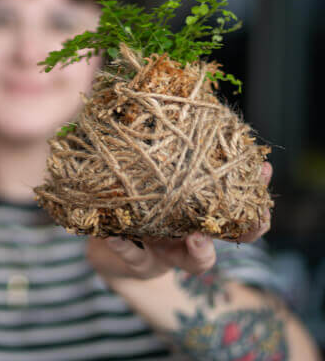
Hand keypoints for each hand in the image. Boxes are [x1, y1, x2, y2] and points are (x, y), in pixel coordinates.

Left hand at [87, 161, 272, 280]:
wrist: (109, 244)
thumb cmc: (140, 202)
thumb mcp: (155, 178)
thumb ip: (168, 155)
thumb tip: (180, 109)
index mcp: (202, 213)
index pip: (241, 206)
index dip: (256, 190)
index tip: (262, 169)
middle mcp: (194, 236)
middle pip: (236, 238)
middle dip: (248, 229)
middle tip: (257, 208)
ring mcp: (171, 253)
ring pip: (196, 261)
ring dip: (199, 249)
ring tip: (196, 237)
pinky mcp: (138, 262)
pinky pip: (132, 256)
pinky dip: (123, 247)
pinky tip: (113, 238)